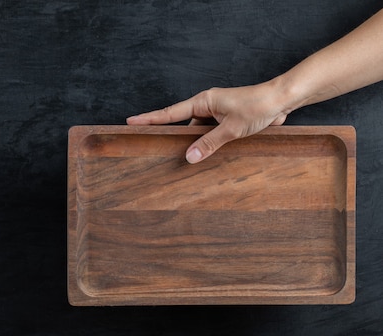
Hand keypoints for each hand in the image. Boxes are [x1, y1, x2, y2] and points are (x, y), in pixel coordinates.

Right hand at [126, 80, 290, 162]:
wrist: (282, 99)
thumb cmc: (258, 106)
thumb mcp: (232, 129)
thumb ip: (209, 143)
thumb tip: (189, 157)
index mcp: (203, 101)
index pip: (170, 113)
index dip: (150, 119)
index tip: (131, 122)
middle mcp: (207, 105)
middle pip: (181, 123)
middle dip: (170, 136)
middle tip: (152, 146)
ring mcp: (216, 112)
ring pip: (197, 131)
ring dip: (195, 143)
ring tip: (187, 158)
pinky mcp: (226, 119)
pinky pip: (209, 132)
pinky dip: (208, 143)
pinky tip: (208, 154)